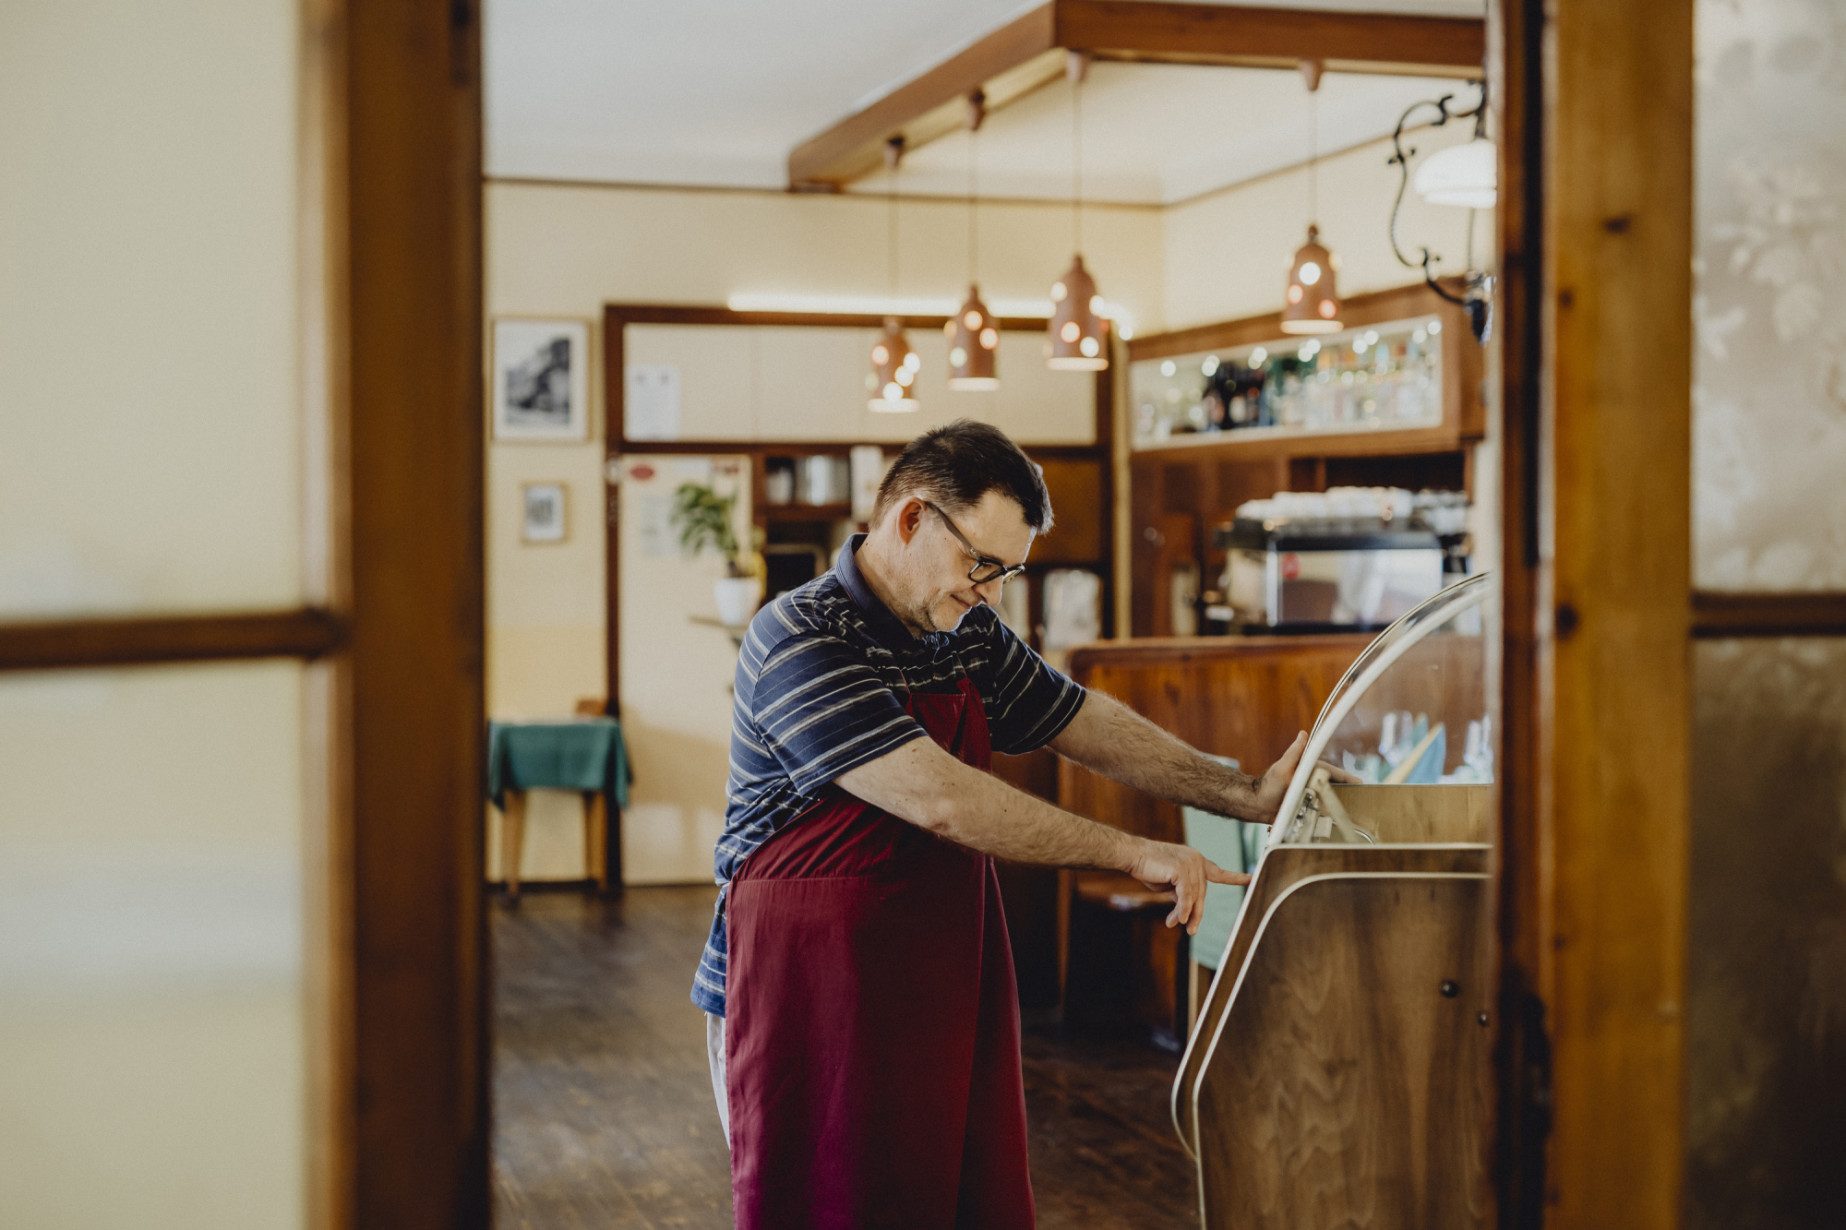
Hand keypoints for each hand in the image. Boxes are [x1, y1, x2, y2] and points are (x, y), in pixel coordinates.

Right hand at [1126, 839, 1249, 934]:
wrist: (1133, 855)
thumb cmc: (1149, 867)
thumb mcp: (1170, 882)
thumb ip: (1183, 892)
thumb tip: (1187, 912)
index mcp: (1196, 860)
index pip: (1219, 872)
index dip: (1235, 877)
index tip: (1251, 878)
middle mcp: (1196, 860)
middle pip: (1202, 893)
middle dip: (1196, 913)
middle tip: (1191, 930)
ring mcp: (1190, 863)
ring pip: (1194, 897)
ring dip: (1185, 914)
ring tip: (1176, 925)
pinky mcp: (1181, 870)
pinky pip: (1186, 896)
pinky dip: (1183, 909)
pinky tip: (1180, 919)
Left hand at [1245, 731, 1360, 825]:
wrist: (1257, 805)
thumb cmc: (1268, 785)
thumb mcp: (1282, 768)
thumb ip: (1294, 753)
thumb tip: (1303, 734)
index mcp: (1309, 770)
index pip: (1333, 773)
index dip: (1347, 778)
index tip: (1360, 783)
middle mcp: (1311, 782)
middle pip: (1334, 787)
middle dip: (1348, 792)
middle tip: (1363, 800)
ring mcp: (1309, 795)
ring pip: (1330, 799)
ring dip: (1340, 805)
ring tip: (1356, 814)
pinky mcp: (1306, 808)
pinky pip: (1321, 812)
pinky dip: (1330, 815)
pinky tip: (1339, 823)